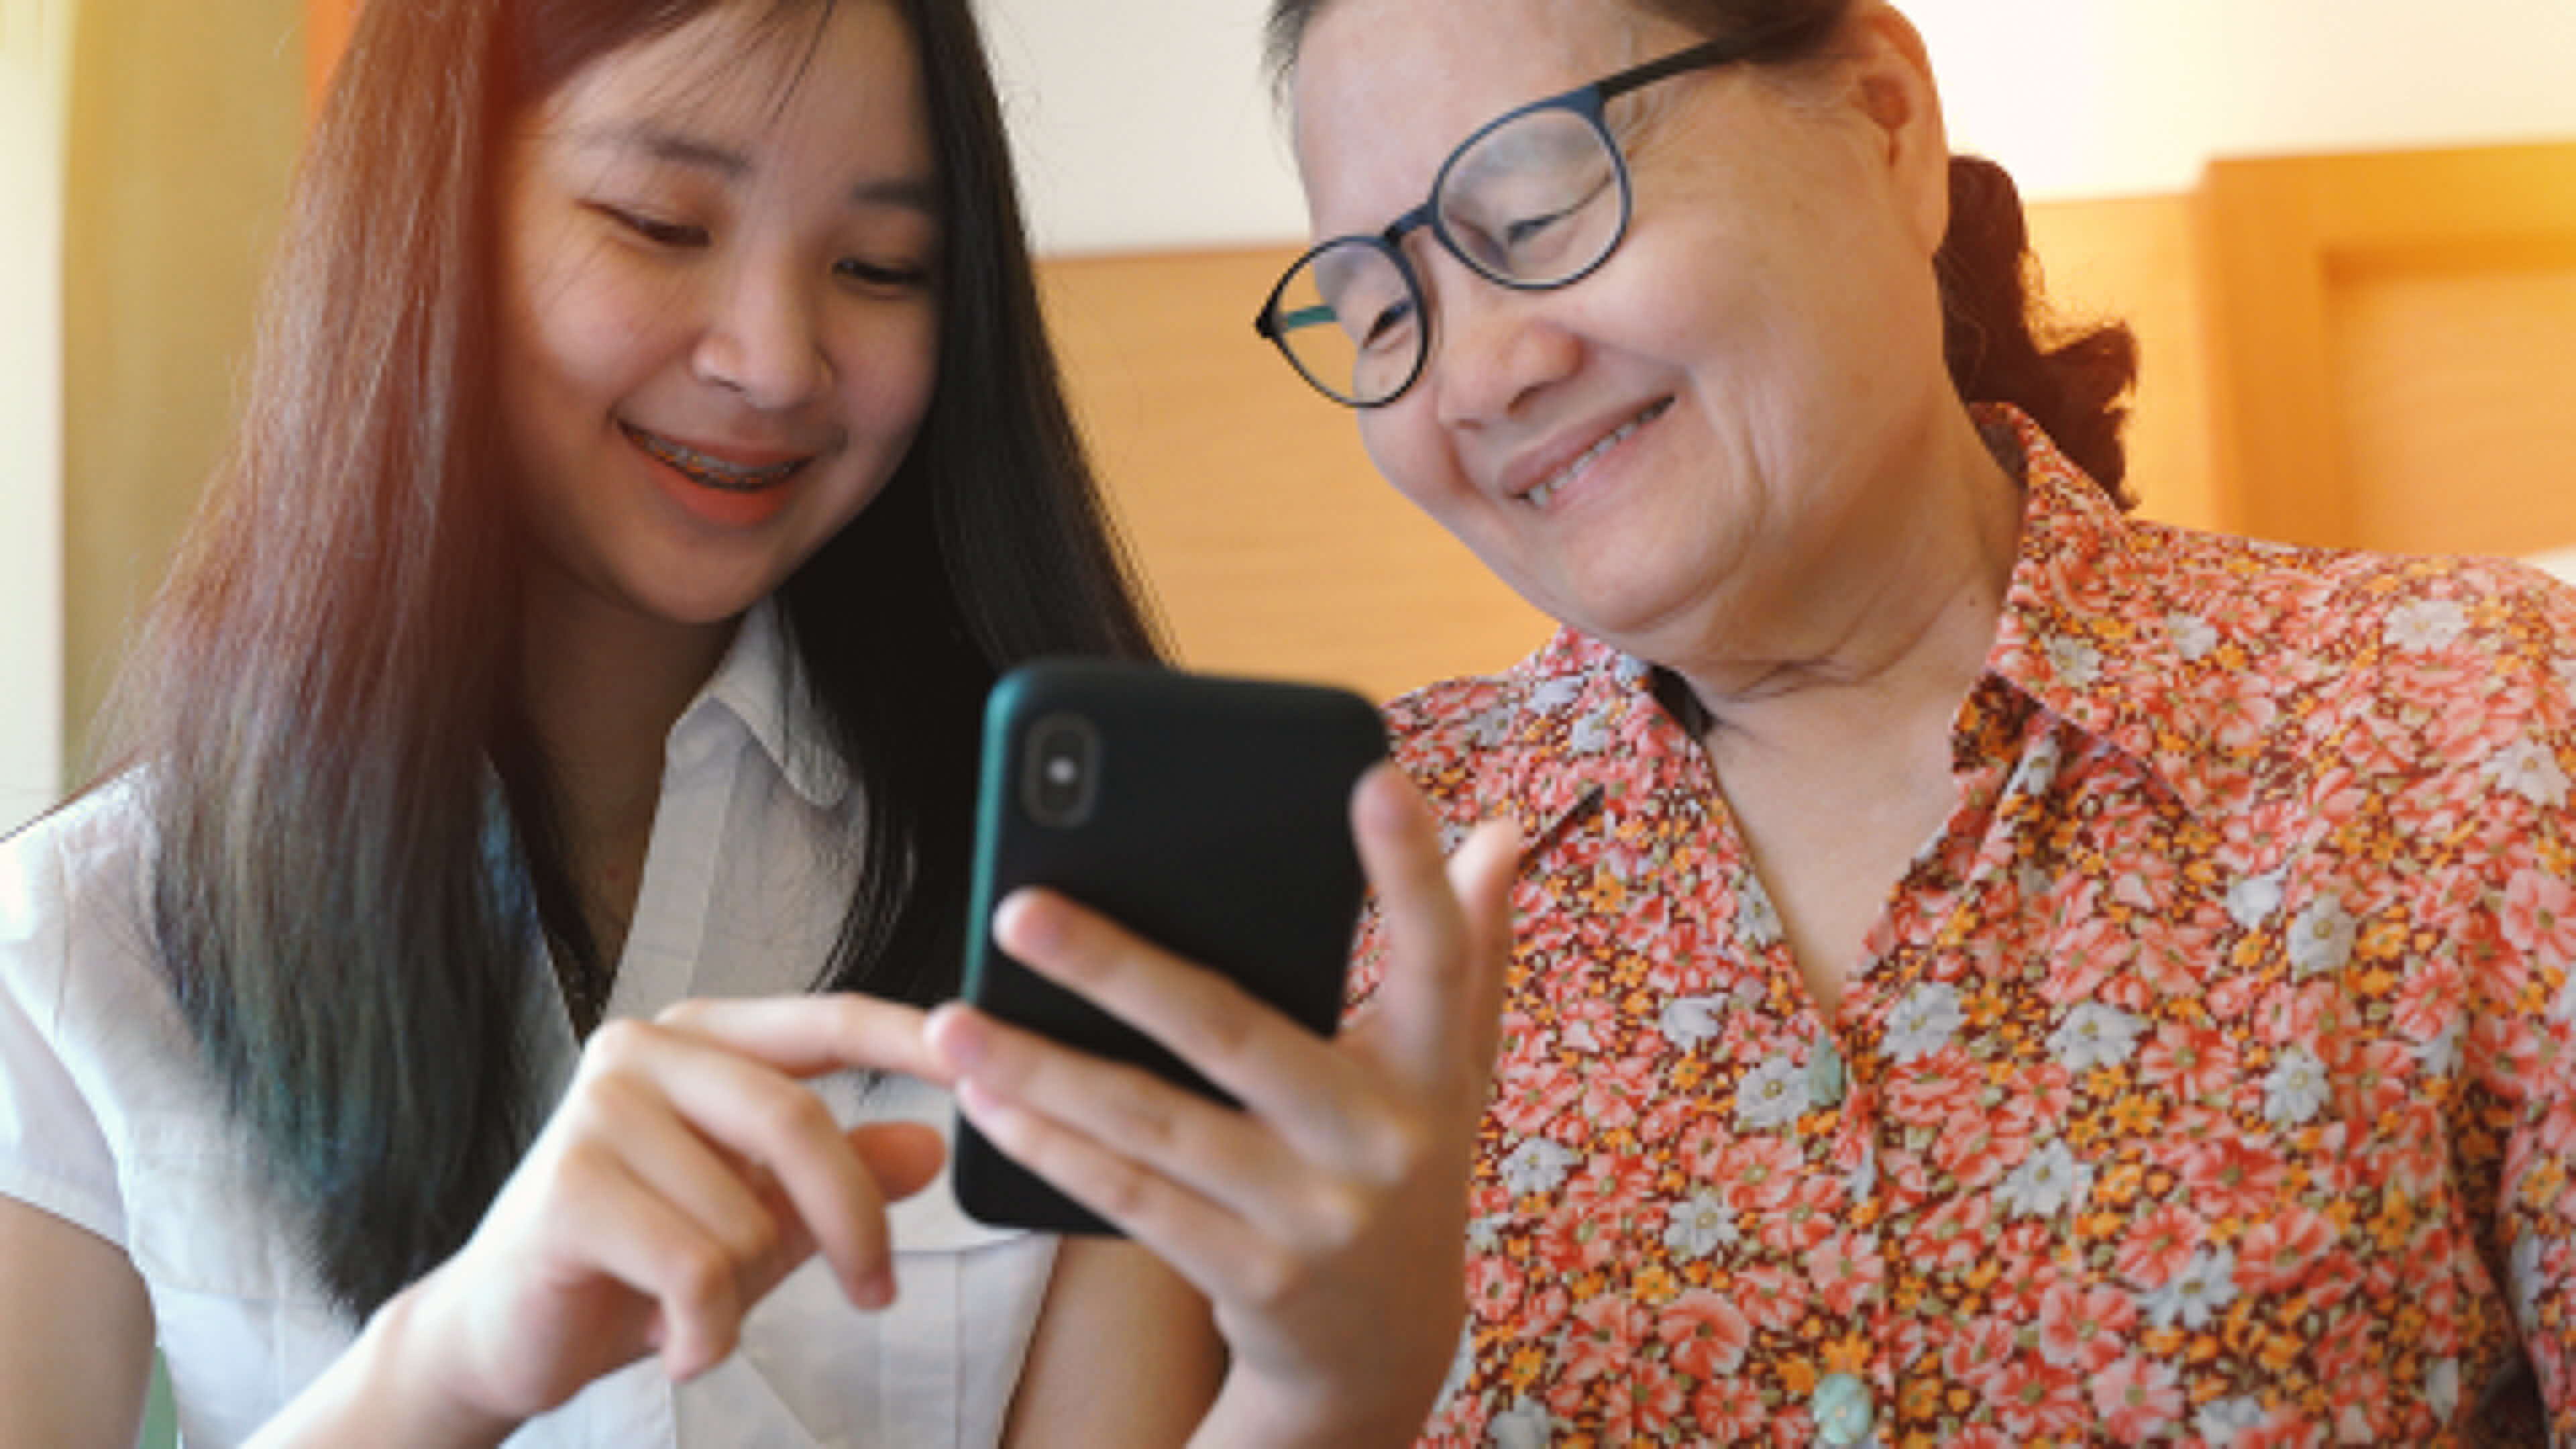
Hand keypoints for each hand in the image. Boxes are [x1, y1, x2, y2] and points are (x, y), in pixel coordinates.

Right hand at [377, 996, 950, 1436]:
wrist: (503, 1334)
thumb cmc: (640, 1264)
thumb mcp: (764, 1217)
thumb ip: (842, 1177)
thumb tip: (934, 1149)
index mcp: (700, 1039)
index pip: (828, 1021)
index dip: (912, 1037)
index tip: (991, 1052)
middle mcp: (642, 1052)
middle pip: (798, 1123)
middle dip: (855, 1223)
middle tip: (878, 1293)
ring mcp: (597, 1112)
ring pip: (748, 1215)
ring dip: (747, 1293)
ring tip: (702, 1313)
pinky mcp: (568, 1188)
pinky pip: (698, 1270)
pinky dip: (707, 1331)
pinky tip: (678, 1346)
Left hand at [924, 764, 1518, 1445]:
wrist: (1382, 1355)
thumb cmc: (1402, 1165)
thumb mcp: (1450, 1070)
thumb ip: (1473, 949)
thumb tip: (1501, 832)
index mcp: (1434, 1070)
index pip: (1436, 957)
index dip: (1410, 871)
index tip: (1374, 776)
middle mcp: (1383, 1143)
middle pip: (1236, 1034)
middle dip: (1119, 969)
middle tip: (1020, 907)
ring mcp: (1314, 1218)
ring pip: (1155, 1124)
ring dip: (1043, 1070)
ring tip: (953, 1020)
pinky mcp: (1250, 1278)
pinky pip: (1133, 1201)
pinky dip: (1056, 1150)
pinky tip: (989, 1104)